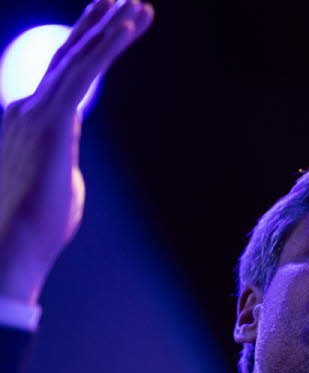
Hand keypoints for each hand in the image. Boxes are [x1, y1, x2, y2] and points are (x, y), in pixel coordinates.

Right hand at [0, 0, 152, 304]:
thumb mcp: (55, 187)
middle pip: (68, 57)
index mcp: (28, 123)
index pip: (61, 75)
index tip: (109, 24)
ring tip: (137, 5)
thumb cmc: (32, 230)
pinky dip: (106, 48)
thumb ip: (61, 164)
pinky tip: (126, 26)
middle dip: (97, 25)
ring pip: (79, 59)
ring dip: (109, 28)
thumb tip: (66, 165)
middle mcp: (26, 110)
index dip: (85, 46)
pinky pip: (84, 75)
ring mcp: (35, 114)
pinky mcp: (52, 124)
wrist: (9, 254)